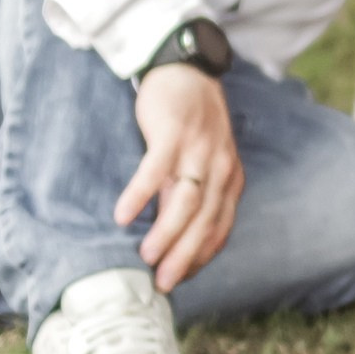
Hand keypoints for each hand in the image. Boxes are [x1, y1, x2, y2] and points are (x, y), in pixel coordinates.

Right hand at [115, 64, 244, 290]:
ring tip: (146, 256)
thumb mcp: (208, 161)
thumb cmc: (193, 123)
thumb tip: (179, 236)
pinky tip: (123, 217)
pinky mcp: (172, 133)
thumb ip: (201, 194)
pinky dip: (140, 195)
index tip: (182, 280)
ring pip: (185, 201)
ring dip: (166, 232)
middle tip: (163, 282)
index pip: (220, 227)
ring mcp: (198, 150)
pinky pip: (156, 171)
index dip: (202, 256)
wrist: (187, 70)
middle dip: (185, 256)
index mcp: (231, 178)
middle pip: (205, 221)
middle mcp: (220, 167)